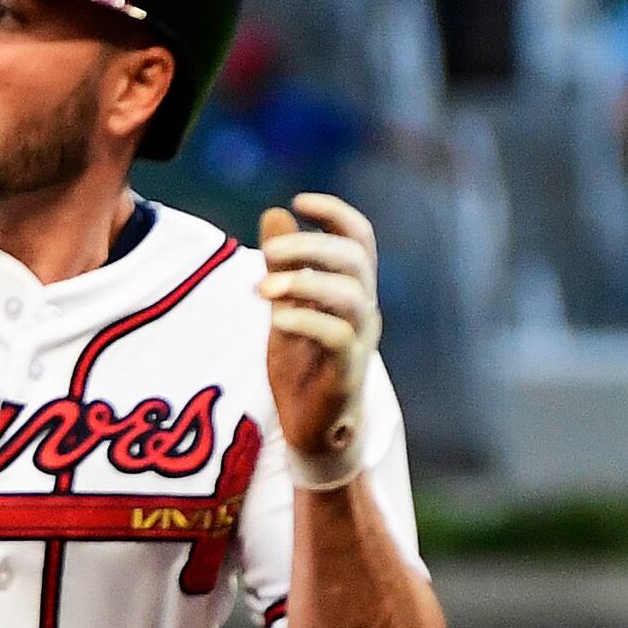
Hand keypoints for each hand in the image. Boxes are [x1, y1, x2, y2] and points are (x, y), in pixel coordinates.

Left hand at [259, 192, 382, 479]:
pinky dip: (306, 320)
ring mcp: (360, 339)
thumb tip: (273, 214)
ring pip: (350, 294)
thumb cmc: (303, 366)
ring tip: (264, 288)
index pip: (359, 237)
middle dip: (310, 246)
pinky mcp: (348, 371)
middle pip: (355, 258)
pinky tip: (277, 319)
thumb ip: (282, 265)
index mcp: (353, 288)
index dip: (335, 213)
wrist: (311, 427)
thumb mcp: (285, 306)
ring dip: (304, 282)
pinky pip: (338, 336)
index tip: (300, 200)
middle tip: (269, 252)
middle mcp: (364, 309)